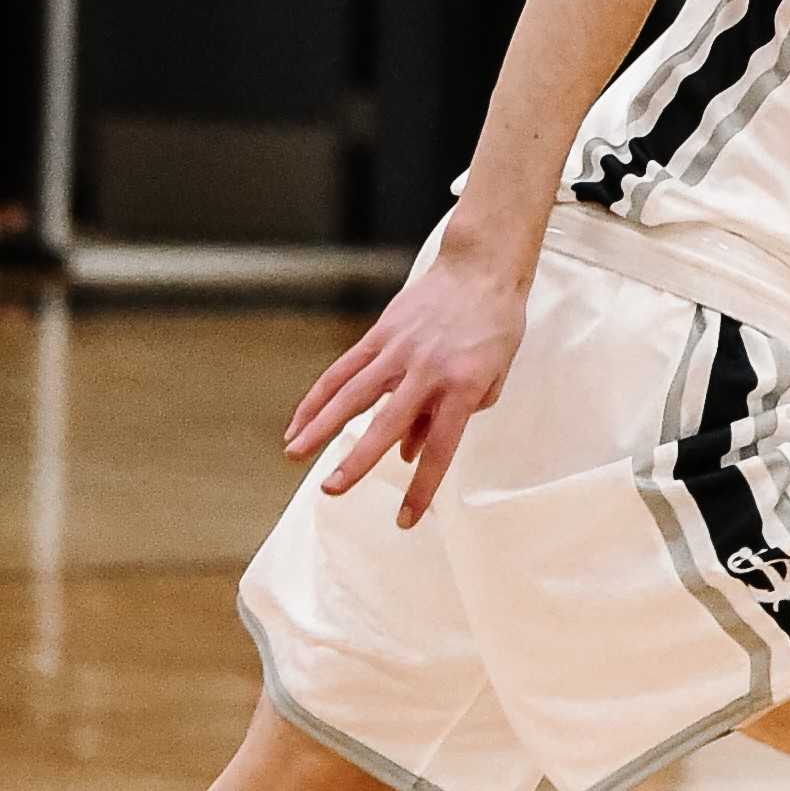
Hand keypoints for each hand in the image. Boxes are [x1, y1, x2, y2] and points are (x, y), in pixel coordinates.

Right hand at [284, 255, 529, 528]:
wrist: (481, 270)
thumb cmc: (494, 329)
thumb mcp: (491, 378)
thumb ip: (451, 417)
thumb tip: (410, 453)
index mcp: (463, 388)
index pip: (441, 448)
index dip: (422, 487)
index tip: (405, 520)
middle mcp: (428, 372)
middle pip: (387, 424)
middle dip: (357, 460)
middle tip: (331, 490)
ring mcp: (399, 352)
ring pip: (352, 394)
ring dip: (320, 426)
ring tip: (295, 454)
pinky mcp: (379, 335)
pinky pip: (343, 371)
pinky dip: (319, 397)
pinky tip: (299, 421)